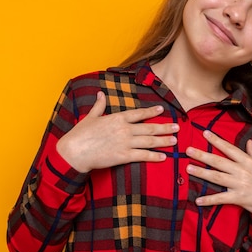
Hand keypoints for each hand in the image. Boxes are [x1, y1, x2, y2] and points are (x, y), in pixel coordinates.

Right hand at [56, 91, 178, 171]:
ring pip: (149, 141)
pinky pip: (142, 156)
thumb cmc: (80, 135)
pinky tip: (163, 157)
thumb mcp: (90, 117)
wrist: (74, 152)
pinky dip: (154, 156)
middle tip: (177, 127)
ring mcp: (125, 143)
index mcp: (117, 118)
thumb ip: (99, 106)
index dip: (151, 112)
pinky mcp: (123, 156)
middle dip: (164, 127)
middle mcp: (124, 129)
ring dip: (163, 141)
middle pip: (149, 128)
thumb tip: (101, 94)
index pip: (138, 114)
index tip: (161, 110)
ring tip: (174, 141)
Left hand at [186, 130, 251, 216]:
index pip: (229, 148)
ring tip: (188, 168)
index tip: (205, 133)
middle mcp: (242, 171)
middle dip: (202, 155)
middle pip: (219, 161)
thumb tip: (249, 142)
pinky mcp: (239, 198)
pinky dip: (209, 200)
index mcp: (248, 161)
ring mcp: (240, 184)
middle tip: (188, 150)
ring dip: (201, 172)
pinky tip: (197, 200)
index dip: (216, 140)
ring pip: (217, 177)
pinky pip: (221, 198)